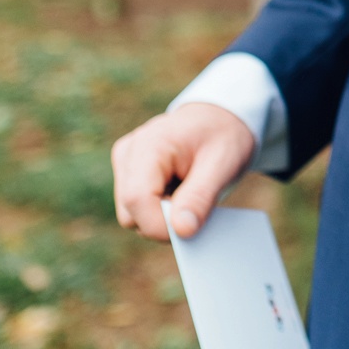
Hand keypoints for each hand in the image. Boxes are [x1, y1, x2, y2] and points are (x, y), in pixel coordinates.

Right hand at [111, 102, 256, 241]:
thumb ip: (200, 197)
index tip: (191, 229)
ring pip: (132, 215)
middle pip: (131, 214)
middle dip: (164, 221)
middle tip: (197, 203)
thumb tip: (181, 231)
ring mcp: (125, 163)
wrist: (220, 117)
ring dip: (162, 215)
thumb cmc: (223, 135)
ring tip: (189, 191)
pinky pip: (136, 208)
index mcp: (149, 145)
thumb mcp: (223, 164)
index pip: (137, 200)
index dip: (160, 225)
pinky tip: (179, 190)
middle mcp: (128, 153)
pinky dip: (159, 209)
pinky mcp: (127, 173)